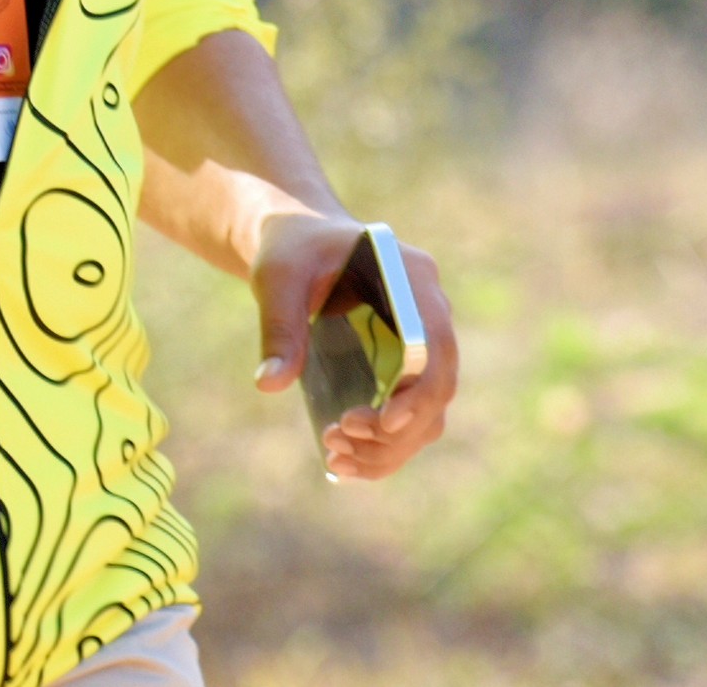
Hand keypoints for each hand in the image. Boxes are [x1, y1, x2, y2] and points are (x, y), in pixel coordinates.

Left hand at [248, 212, 458, 481]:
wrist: (298, 243)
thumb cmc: (290, 250)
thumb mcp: (277, 277)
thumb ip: (279, 326)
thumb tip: (270, 384)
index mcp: (412, 279)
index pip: (436, 347)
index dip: (419, 393)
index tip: (381, 423)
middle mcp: (430, 314)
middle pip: (437, 391)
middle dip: (394, 429)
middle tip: (338, 437)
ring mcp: (423, 346)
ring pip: (426, 416)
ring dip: (387, 448)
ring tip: (334, 455)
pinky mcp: (405, 371)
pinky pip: (408, 421)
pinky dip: (381, 449)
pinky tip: (341, 462)